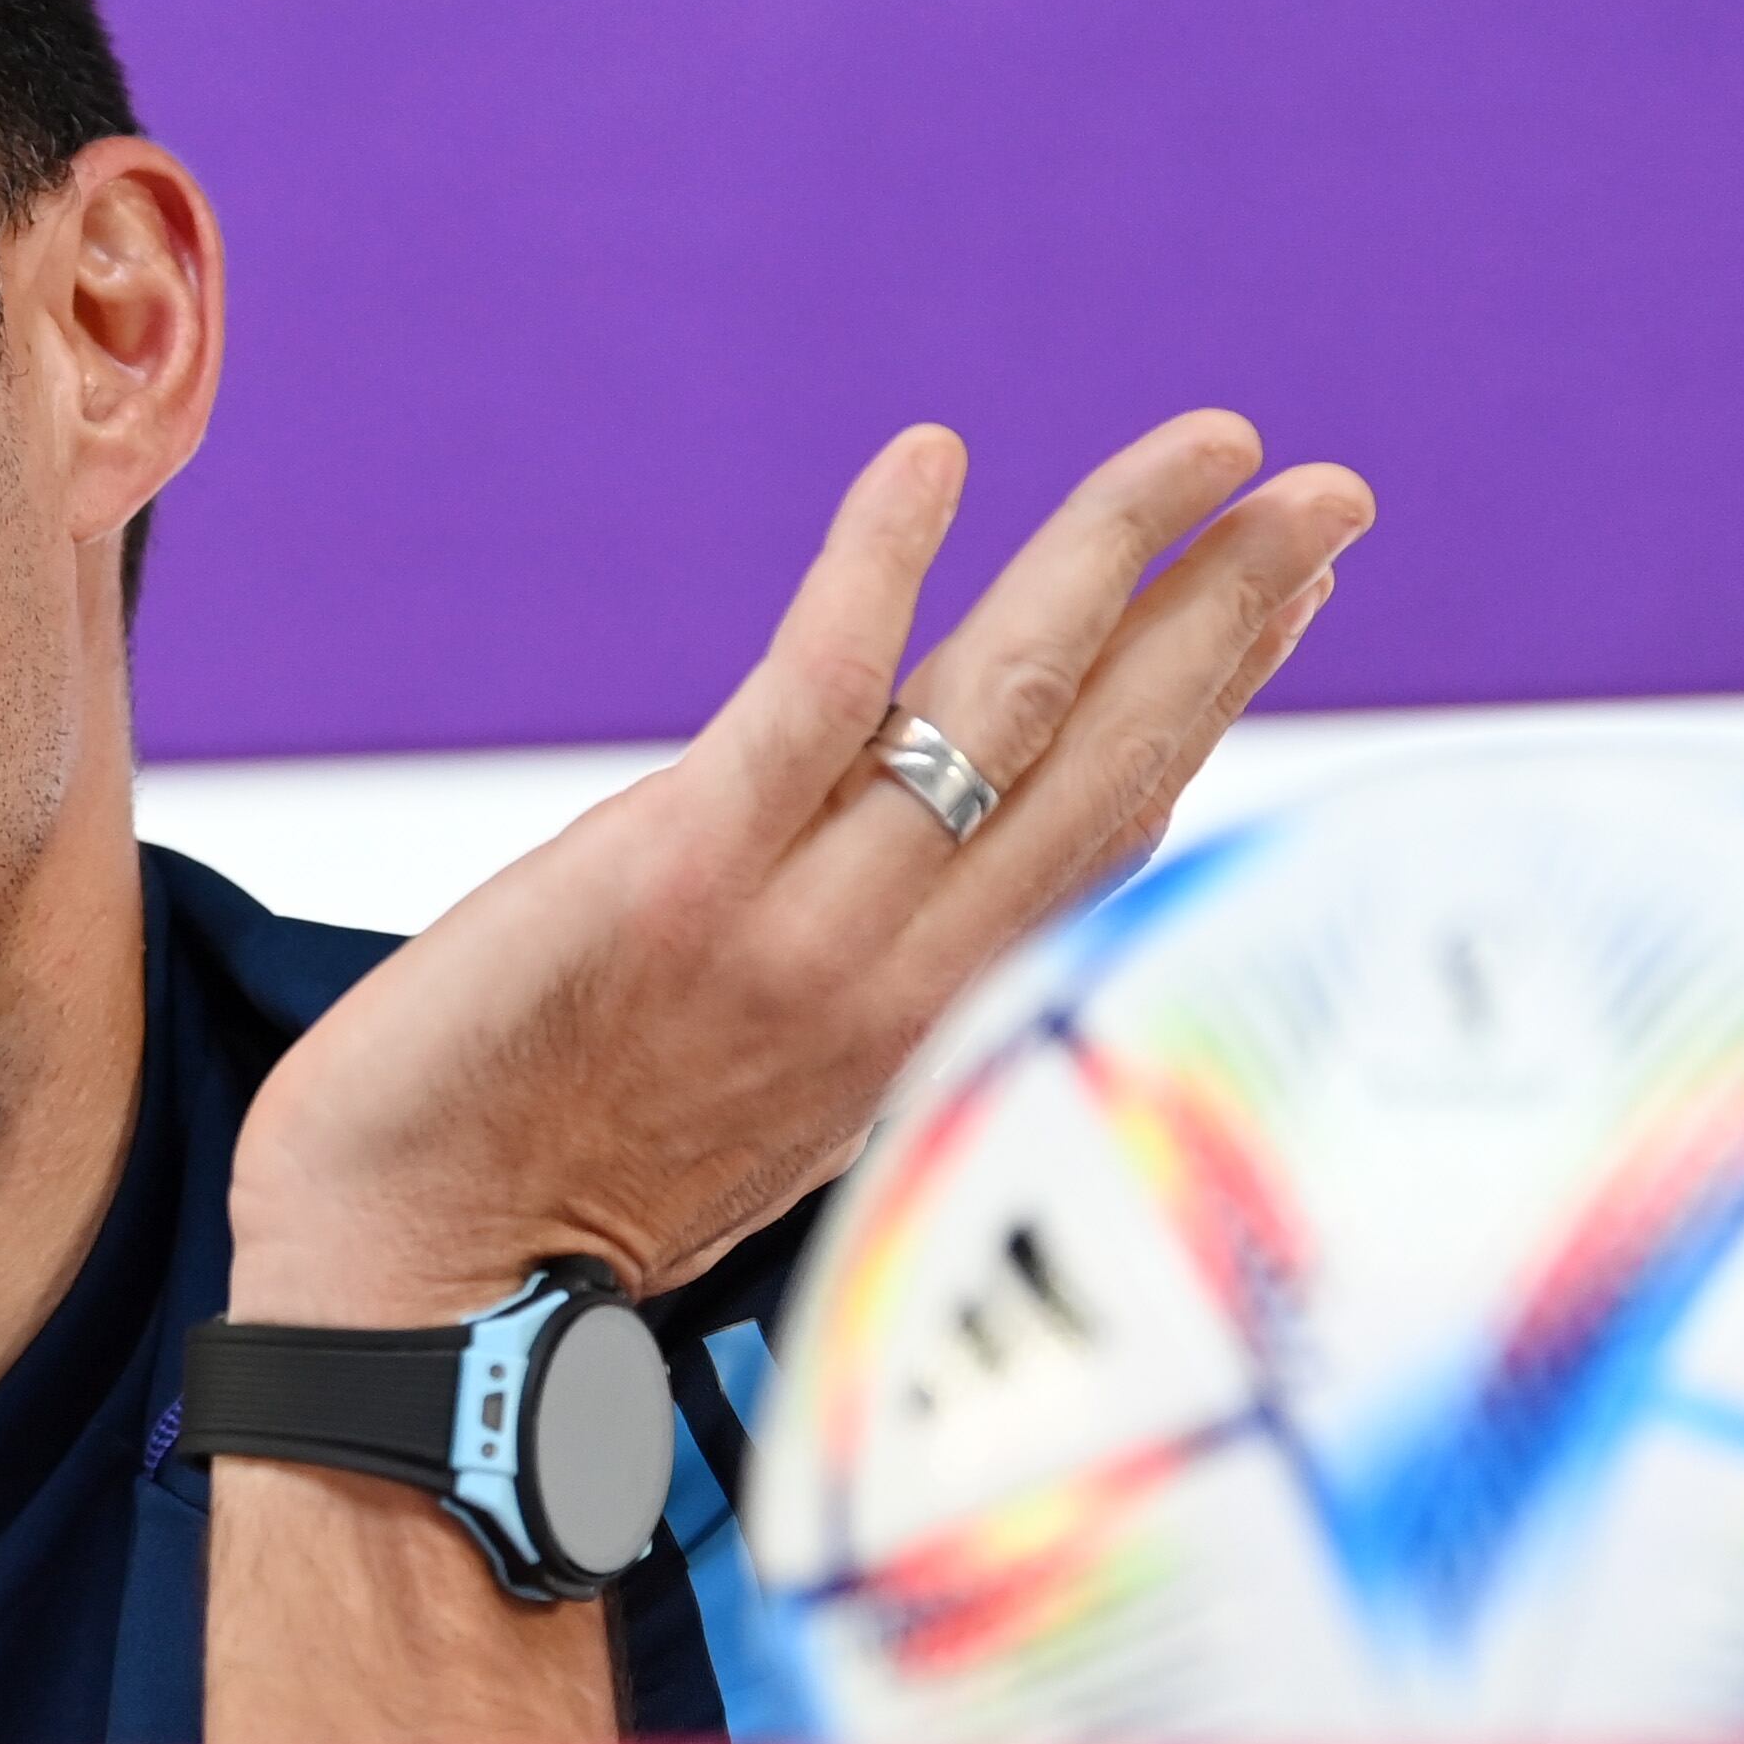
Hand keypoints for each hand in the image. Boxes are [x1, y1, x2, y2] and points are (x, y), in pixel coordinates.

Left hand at [226, 412, 1372, 1324]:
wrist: (411, 1296)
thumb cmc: (534, 1199)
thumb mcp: (751, 1110)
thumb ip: (840, 994)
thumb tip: (904, 893)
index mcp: (925, 1036)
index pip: (1106, 838)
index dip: (1205, 707)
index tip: (1285, 593)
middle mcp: (894, 982)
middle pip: (1109, 763)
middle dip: (1234, 617)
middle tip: (1332, 492)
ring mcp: (797, 930)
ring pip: (1004, 707)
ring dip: (1119, 558)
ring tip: (1216, 447)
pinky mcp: (677, 876)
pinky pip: (815, 689)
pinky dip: (880, 564)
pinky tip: (933, 459)